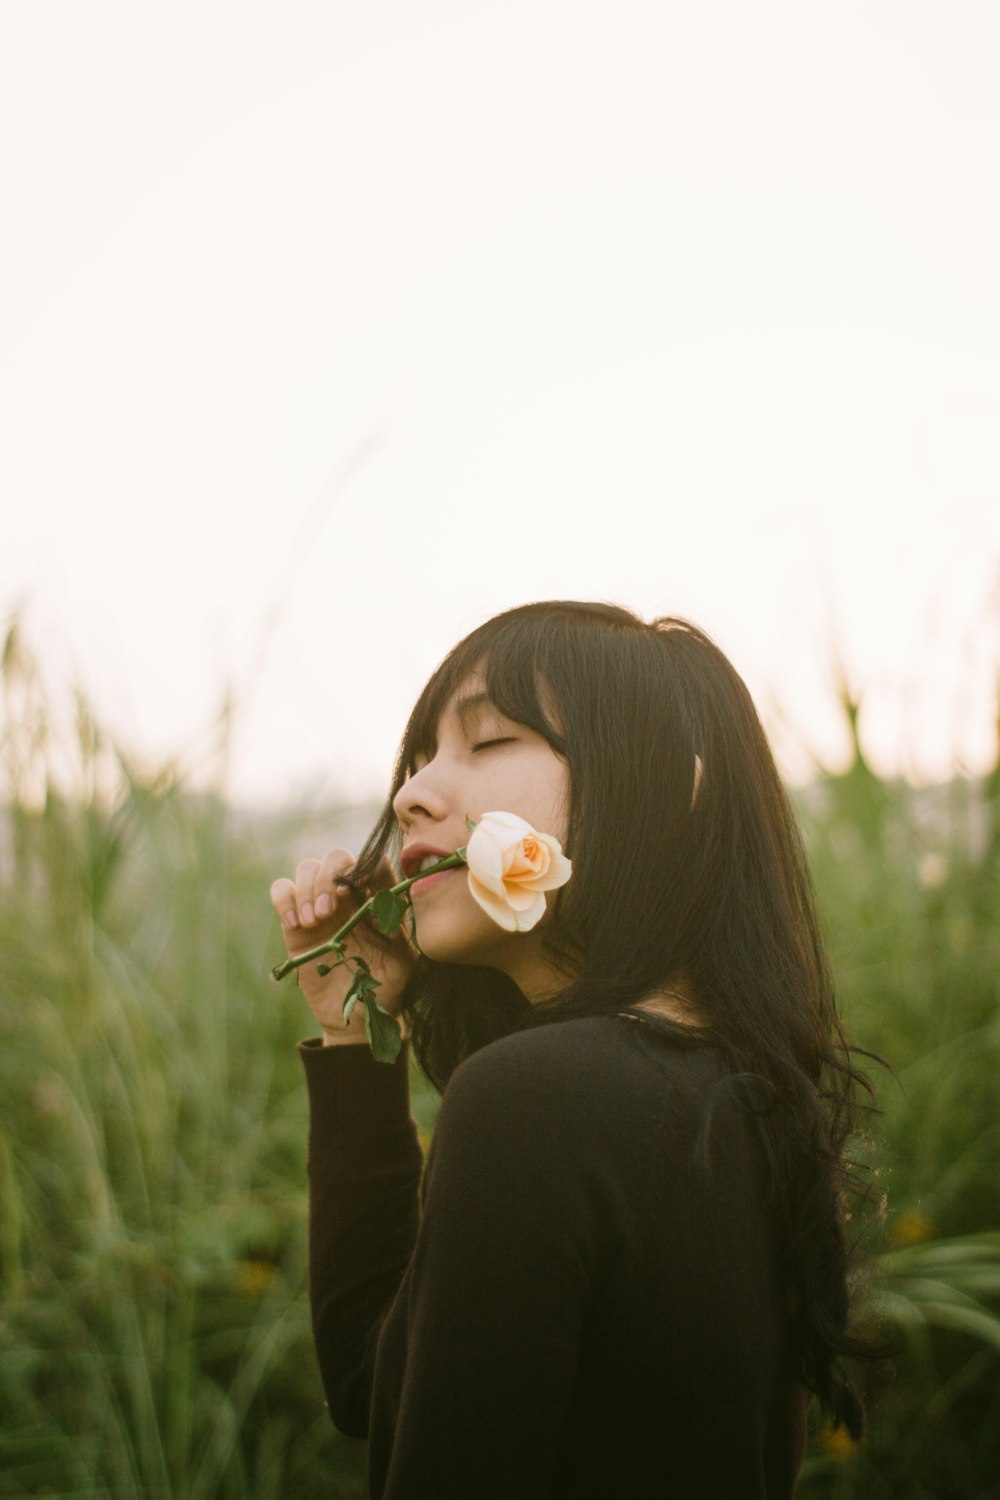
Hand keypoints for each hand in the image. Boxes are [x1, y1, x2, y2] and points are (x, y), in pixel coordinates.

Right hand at [269, 849, 414, 1046]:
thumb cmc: (386, 987)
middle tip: (328, 912)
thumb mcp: (403, 959)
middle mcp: (350, 897)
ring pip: (307, 868)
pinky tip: (296, 924)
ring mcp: (320, 906)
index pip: (372, 862)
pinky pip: (282, 890)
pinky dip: (284, 900)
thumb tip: (391, 900)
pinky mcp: (295, 922)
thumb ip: (398, 928)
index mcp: (378, 898)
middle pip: (336, 857)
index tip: (353, 893)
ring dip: (308, 890)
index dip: (361, 868)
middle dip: (329, 878)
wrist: (355, 1017)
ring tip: (314, 922)